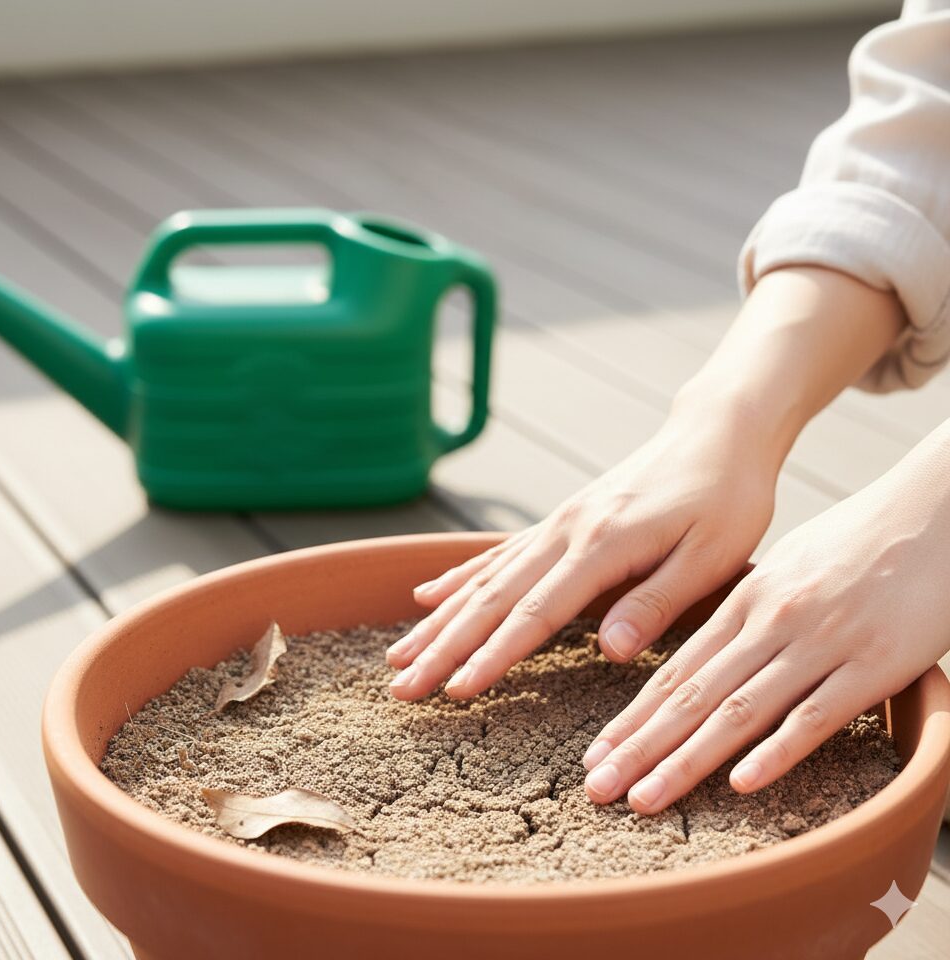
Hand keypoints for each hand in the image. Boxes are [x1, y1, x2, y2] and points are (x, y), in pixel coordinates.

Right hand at [387, 395, 780, 700]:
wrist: (716, 434)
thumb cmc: (726, 498)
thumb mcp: (713, 555)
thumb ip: (657, 602)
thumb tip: (609, 651)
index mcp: (603, 545)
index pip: (536, 612)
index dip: (494, 654)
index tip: (455, 689)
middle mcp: (566, 532)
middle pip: (492, 598)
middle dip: (444, 646)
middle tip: (402, 687)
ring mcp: (557, 524)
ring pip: (484, 578)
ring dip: (438, 620)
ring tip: (398, 656)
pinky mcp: (560, 520)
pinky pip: (496, 554)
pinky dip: (457, 578)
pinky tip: (428, 597)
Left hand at [583, 424, 949, 813]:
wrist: (928, 512)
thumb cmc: (855, 541)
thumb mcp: (784, 566)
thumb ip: (745, 609)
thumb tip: (710, 645)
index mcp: (745, 600)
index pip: (676, 670)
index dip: (633, 716)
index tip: (598, 753)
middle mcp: (770, 623)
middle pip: (693, 695)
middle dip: (640, 746)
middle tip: (597, 787)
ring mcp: (819, 644)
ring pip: (741, 710)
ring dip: (687, 759)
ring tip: (643, 798)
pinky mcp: (874, 666)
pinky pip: (817, 714)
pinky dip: (776, 751)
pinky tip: (740, 783)